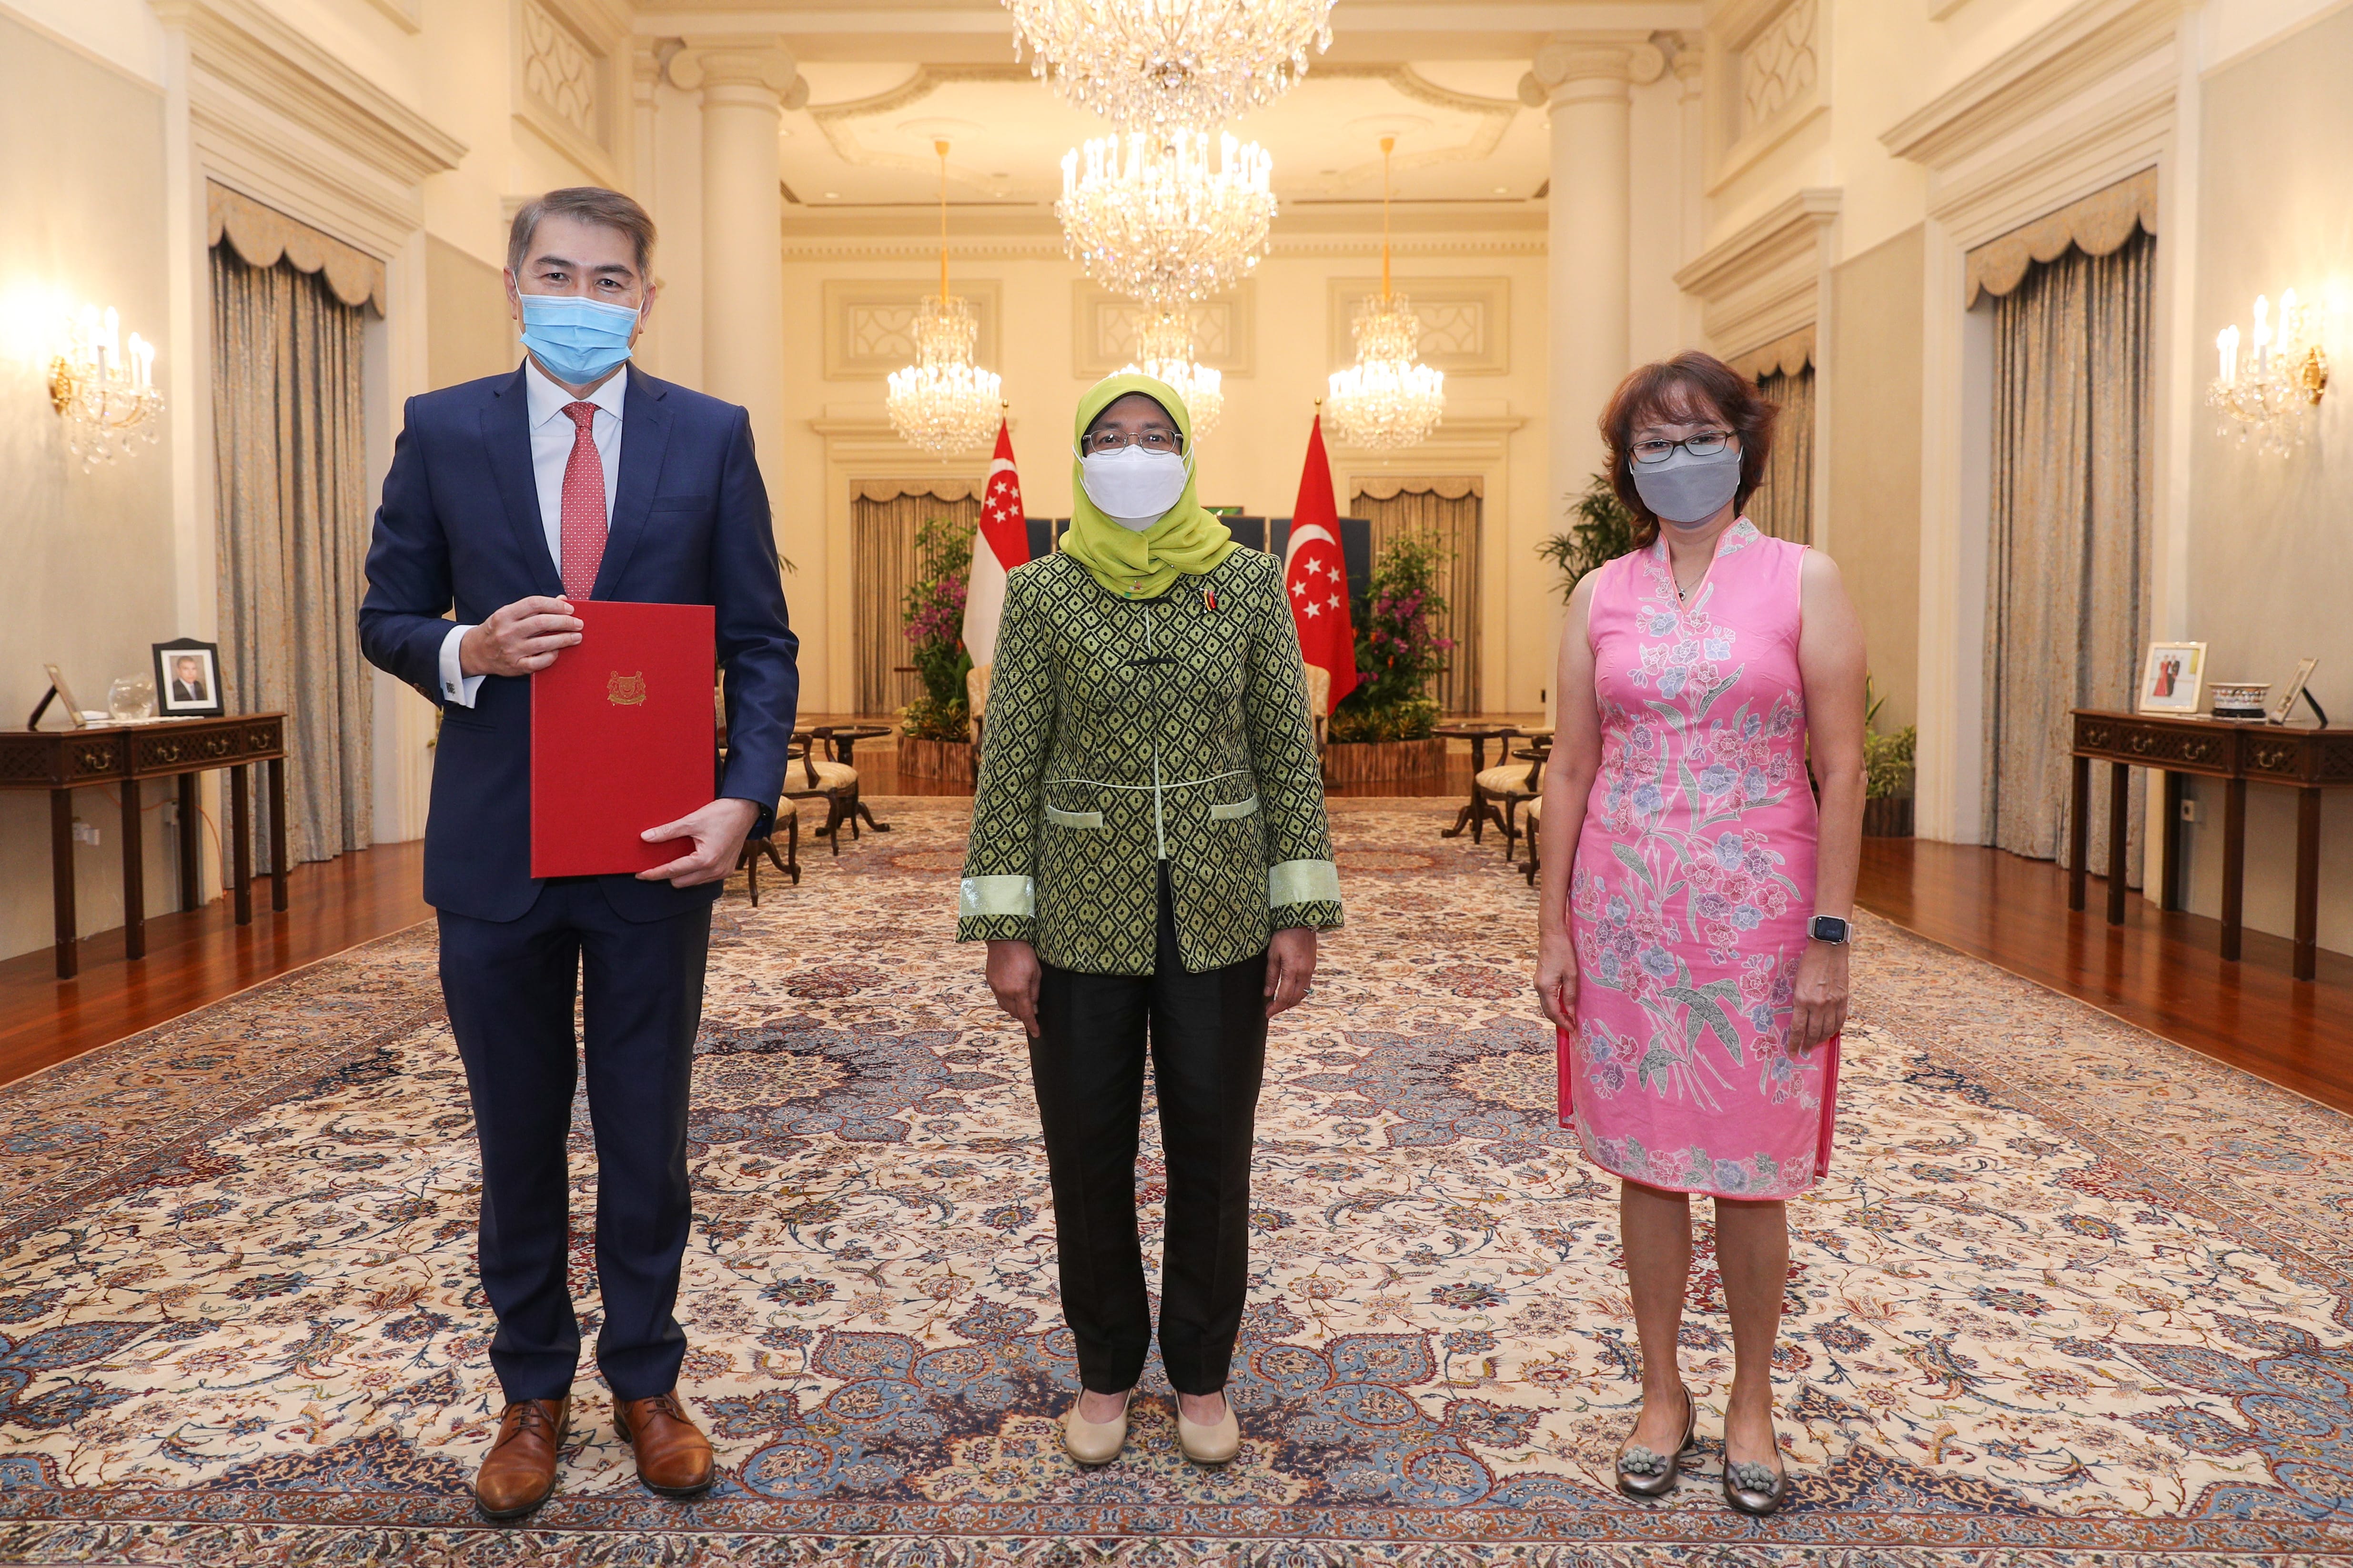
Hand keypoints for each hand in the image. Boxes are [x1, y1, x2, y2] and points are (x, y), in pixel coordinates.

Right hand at [460, 595, 581, 676]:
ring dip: (564, 639)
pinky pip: (539, 662)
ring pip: (544, 643)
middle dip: (565, 622)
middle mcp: (507, 632)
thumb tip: (563, 600)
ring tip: (577, 637)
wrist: (475, 652)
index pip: (534, 604)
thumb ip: (534, 608)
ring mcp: (511, 650)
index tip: (569, 609)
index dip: (555, 605)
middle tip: (578, 623)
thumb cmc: (497, 629)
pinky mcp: (515, 666)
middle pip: (541, 623)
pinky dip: (552, 656)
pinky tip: (558, 652)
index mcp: (505, 615)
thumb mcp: (510, 614)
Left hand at [635, 798, 758, 887]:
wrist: (746, 810)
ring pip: (692, 882)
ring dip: (681, 874)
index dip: (654, 873)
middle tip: (656, 862)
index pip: (672, 872)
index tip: (640, 874)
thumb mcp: (692, 820)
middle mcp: (715, 871)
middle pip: (680, 882)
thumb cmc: (722, 813)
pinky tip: (690, 859)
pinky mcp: (726, 870)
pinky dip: (694, 872)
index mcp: (705, 860)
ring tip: (674, 859)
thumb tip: (645, 837)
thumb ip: (668, 831)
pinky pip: (703, 878)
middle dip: (667, 874)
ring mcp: (722, 873)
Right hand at [986, 939, 1041, 1036]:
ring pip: (1005, 1007)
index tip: (1037, 1033)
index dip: (1032, 1025)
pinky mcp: (990, 981)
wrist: (1004, 938)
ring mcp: (995, 987)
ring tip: (1022, 1004)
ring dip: (1014, 1009)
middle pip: (1014, 1013)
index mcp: (1019, 990)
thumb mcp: (1036, 972)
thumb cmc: (1024, 953)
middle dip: (1024, 1016)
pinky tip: (1012, 993)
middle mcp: (1005, 991)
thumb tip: (1034, 1008)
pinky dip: (1007, 1000)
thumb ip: (1035, 992)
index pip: (1027, 1014)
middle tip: (1032, 1012)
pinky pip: (999, 997)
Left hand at [1265, 927, 1316, 1017]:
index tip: (1267, 1013)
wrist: (1301, 920)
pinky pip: (1306, 985)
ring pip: (1302, 993)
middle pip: (1295, 998)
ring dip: (1291, 1001)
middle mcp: (1304, 973)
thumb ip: (1271, 975)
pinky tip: (1289, 991)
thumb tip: (1267, 993)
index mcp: (1293, 970)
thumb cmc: (1284, 935)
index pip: (1284, 996)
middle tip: (1271, 1010)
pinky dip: (1297, 993)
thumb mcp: (1272, 954)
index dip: (1275, 1007)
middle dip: (1283, 1007)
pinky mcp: (1312, 966)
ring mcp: (1310, 970)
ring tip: (1279, 1003)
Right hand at [1535, 929, 1577, 1029]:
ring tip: (1569, 1017)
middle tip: (1572, 1026)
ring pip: (1546, 1004)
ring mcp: (1537, 982)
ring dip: (1556, 1012)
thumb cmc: (1563, 951)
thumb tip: (1570, 1011)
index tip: (1573, 1029)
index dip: (1563, 1022)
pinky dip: (1554, 1004)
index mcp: (1545, 987)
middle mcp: (1538, 986)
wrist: (1551, 934)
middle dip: (1559, 1020)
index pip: (1553, 1012)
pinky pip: (1546, 996)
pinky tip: (1563, 1004)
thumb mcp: (1571, 974)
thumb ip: (1570, 994)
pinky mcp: (1540, 978)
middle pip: (1547, 1011)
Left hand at [1789, 939, 1849, 1052]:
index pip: (1798, 1028)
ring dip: (1821, 1039)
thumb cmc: (1807, 962)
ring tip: (1816, 1043)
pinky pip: (1840, 1021)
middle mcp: (1818, 1004)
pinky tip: (1830, 1033)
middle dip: (1808, 1044)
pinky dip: (1835, 1029)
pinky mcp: (1844, 999)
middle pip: (1813, 1032)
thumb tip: (1798, 1017)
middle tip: (1804, 1050)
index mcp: (1802, 999)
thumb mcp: (1795, 982)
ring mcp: (1833, 1003)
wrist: (1828, 948)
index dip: (1794, 1043)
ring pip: (1828, 1029)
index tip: (1792, 1052)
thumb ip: (1797, 1000)